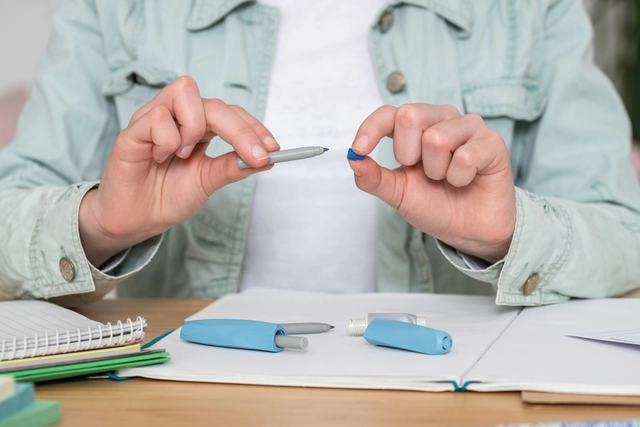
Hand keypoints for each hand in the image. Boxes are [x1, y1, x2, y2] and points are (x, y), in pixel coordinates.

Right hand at [79, 76, 278, 266]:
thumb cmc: (166, 197)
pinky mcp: (132, 129)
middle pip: (215, 103)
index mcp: (198, 127)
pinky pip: (158, 117)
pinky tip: (160, 158)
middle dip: (240, 129)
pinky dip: (167, 140)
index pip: (231, 113)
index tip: (274, 148)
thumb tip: (266, 158)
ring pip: (185, 93)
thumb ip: (232, 167)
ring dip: (194, 128)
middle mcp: (178, 116)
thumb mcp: (207, 182)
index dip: (254, 127)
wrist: (134, 220)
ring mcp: (154, 118)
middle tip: (254, 155)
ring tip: (185, 155)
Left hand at [348, 104, 515, 263]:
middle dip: (407, 154)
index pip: (389, 113)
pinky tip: (466, 181)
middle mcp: (442, 118)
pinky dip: (459, 178)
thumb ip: (374, 177)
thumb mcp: (398, 194)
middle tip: (423, 173)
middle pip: (409, 115)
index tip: (360, 149)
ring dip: (436, 171)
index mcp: (416, 127)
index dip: (371, 128)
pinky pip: (465, 157)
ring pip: (437, 138)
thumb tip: (353, 158)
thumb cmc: (436, 205)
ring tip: (447, 179)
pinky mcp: (493, 142)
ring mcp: (469, 127)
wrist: (469, 231)